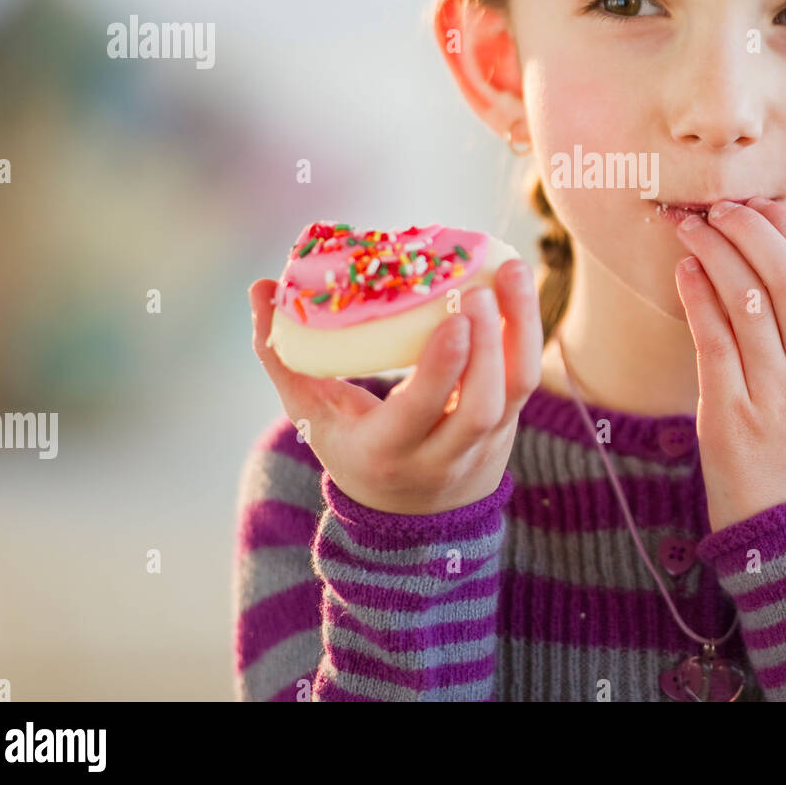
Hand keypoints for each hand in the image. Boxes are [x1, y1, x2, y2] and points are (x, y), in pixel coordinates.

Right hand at [248, 257, 541, 514]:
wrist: (415, 515)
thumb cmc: (355, 447)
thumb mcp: (312, 414)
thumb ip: (282, 354)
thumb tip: (258, 288)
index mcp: (386, 452)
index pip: (419, 415)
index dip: (440, 369)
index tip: (451, 318)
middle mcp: (442, 454)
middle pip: (477, 408)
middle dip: (484, 348)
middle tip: (476, 287)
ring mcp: (484, 441)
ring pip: (514, 389)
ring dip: (517, 328)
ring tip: (508, 269)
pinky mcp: (510, 420)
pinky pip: (526, 375)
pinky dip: (526, 328)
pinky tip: (517, 281)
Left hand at [673, 196, 785, 532]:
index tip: (759, 205)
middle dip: (751, 232)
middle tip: (719, 207)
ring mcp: (774, 396)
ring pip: (747, 304)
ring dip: (716, 255)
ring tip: (690, 227)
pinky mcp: (730, 416)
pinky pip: (713, 343)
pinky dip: (698, 299)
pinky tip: (683, 271)